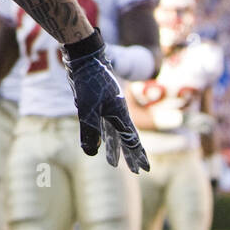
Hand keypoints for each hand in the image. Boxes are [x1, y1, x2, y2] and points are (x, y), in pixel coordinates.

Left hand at [64, 29, 149, 173]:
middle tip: (135, 171)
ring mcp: (107, 107)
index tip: (144, 169)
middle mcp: (117, 112)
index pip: (132, 140)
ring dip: (114, 147)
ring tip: (112, 162)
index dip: (137, 155)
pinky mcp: (96, 102)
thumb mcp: (87, 108)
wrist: (85, 59)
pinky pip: (103, 123)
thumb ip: (89, 130)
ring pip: (113, 132)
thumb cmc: (89, 82)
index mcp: (120, 115)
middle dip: (130, 155)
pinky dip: (103, 134)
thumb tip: (90, 153)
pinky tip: (99, 140)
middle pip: (126, 138)